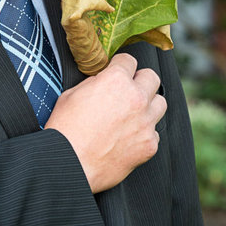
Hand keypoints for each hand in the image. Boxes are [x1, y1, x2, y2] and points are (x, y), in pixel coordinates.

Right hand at [47, 53, 165, 192]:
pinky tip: (128, 138)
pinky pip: (154, 132)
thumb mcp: (71, 95)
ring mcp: (146, 122)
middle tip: (128, 91)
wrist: (68, 165)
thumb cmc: (65, 131)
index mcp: (116, 81)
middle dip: (139, 81)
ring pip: (160, 103)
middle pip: (152, 77)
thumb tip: (103, 81)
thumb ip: (94, 83)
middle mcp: (136, 98)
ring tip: (132, 114)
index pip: (129, 61)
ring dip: (148, 105)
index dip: (120, 66)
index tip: (118, 72)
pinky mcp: (149, 144)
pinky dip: (143, 133)